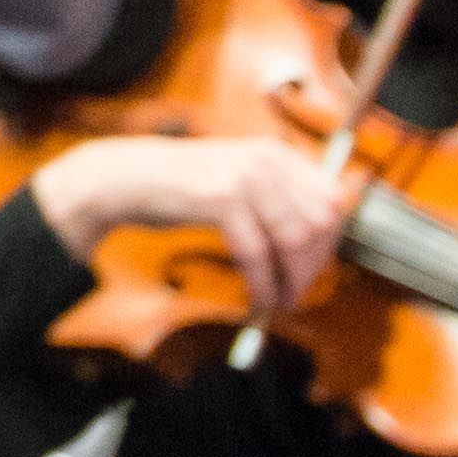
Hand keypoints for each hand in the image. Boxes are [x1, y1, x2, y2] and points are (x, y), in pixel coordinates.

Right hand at [31, 131, 350, 317]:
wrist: (126, 179)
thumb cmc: (184, 188)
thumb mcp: (241, 183)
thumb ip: (280, 203)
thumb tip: (321, 245)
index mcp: (278, 154)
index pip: (331, 202)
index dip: (329, 244)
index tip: (315, 270)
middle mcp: (266, 160)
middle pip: (318, 225)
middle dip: (312, 268)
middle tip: (297, 294)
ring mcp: (244, 176)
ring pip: (293, 242)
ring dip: (291, 282)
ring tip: (279, 302)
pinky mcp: (221, 198)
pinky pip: (257, 254)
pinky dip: (262, 285)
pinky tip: (258, 300)